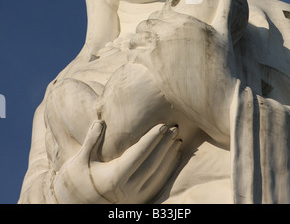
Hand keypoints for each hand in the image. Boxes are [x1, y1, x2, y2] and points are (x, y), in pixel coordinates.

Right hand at [53, 121, 181, 203]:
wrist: (76, 204)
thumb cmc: (78, 179)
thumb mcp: (81, 159)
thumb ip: (91, 140)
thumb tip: (100, 121)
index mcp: (114, 178)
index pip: (139, 154)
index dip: (152, 139)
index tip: (163, 125)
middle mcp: (127, 189)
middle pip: (153, 163)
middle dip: (165, 145)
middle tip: (174, 127)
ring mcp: (135, 197)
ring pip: (158, 174)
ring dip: (169, 156)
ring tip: (176, 139)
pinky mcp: (139, 201)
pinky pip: (158, 184)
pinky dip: (168, 169)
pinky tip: (173, 156)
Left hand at [128, 0, 238, 145]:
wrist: (219, 95)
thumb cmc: (224, 65)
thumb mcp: (224, 34)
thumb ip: (224, 12)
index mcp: (186, 21)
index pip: (160, 14)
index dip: (155, 22)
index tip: (153, 29)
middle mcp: (171, 31)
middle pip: (146, 25)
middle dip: (143, 31)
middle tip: (142, 40)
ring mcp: (160, 48)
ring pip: (137, 38)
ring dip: (135, 43)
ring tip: (136, 50)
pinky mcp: (153, 65)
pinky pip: (133, 55)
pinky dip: (132, 57)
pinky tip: (135, 62)